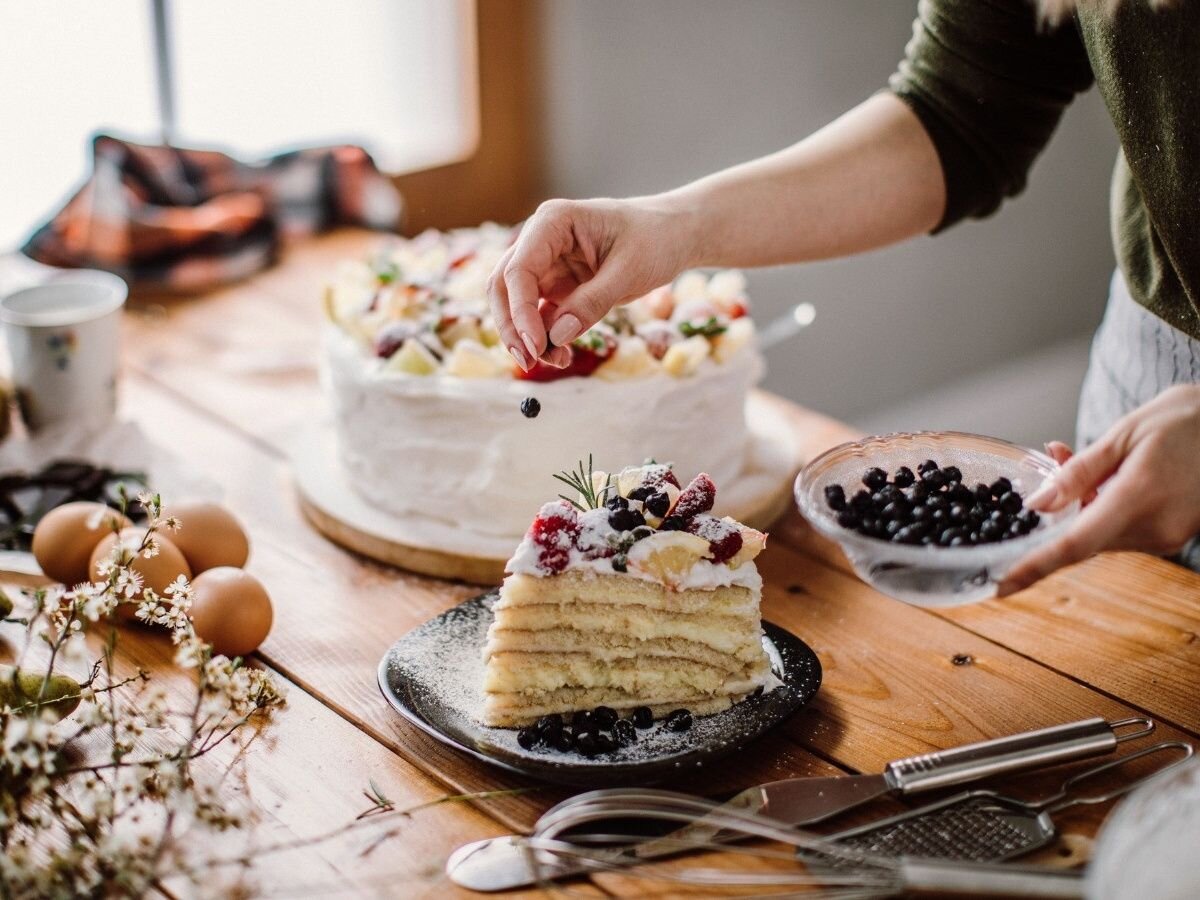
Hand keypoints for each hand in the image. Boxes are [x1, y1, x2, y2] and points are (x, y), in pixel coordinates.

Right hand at [486, 197, 693, 369]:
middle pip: (504, 285)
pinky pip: (539, 316)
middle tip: (528, 360)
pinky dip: (545, 337)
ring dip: (528, 336)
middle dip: (512, 325)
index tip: (535, 345)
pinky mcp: (557, 286)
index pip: (519, 269)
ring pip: (516, 304)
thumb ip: (593, 302)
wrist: (674, 235)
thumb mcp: (630, 271)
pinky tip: (562, 355)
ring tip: (557, 361)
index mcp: (554, 222)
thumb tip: (557, 335)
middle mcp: (541, 240)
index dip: (520, 310)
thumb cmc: (656, 239)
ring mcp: (547, 264)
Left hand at [998, 385, 1199, 594]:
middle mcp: (1155, 528)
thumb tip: (1038, 505)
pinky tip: (1101, 475)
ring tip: (1074, 455)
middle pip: (1082, 538)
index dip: (1033, 567)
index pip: (1074, 545)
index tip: (1001, 585)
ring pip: (1099, 534)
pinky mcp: (1172, 534)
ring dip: (1079, 505)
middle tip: (1052, 458)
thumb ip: (1078, 473)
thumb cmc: (1187, 419)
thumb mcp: (1123, 434)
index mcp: (1139, 499)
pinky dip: (1101, 507)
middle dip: (1056, 512)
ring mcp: (1167, 536)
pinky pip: (1120, 529)